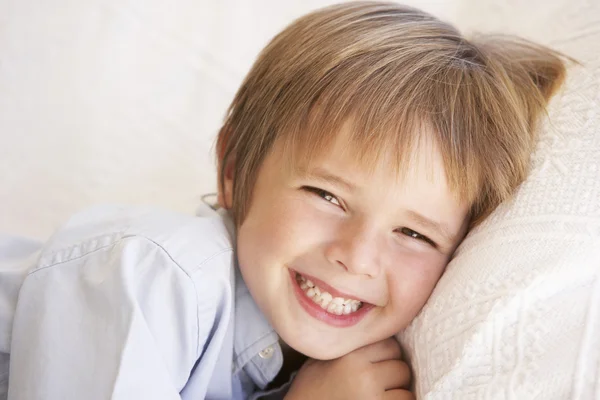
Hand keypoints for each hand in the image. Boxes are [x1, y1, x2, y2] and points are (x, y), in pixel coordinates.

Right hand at [285, 337, 413, 399]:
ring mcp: (373, 398)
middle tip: (380, 381)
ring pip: (405, 388)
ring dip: (398, 392)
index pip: (390, 344)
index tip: (378, 362)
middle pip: (400, 365)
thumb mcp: (322, 360)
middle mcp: (364, 374)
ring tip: (381, 395)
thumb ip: (348, 346)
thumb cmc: (309, 391)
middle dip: (393, 374)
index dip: (386, 354)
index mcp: (350, 356)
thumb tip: (372, 331)